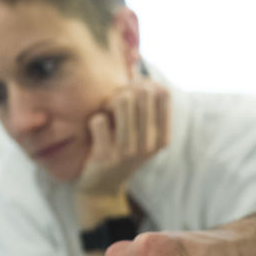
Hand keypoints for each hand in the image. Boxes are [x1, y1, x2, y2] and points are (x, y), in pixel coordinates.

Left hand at [76, 78, 170, 198]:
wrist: (102, 186)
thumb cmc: (121, 149)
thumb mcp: (141, 132)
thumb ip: (144, 104)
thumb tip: (137, 68)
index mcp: (162, 137)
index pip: (162, 93)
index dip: (145, 84)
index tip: (134, 91)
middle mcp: (148, 144)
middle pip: (140, 93)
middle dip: (125, 90)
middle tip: (115, 101)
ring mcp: (127, 151)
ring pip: (120, 102)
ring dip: (109, 102)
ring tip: (107, 113)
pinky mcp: (105, 156)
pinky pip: (98, 119)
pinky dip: (94, 122)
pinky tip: (97, 134)